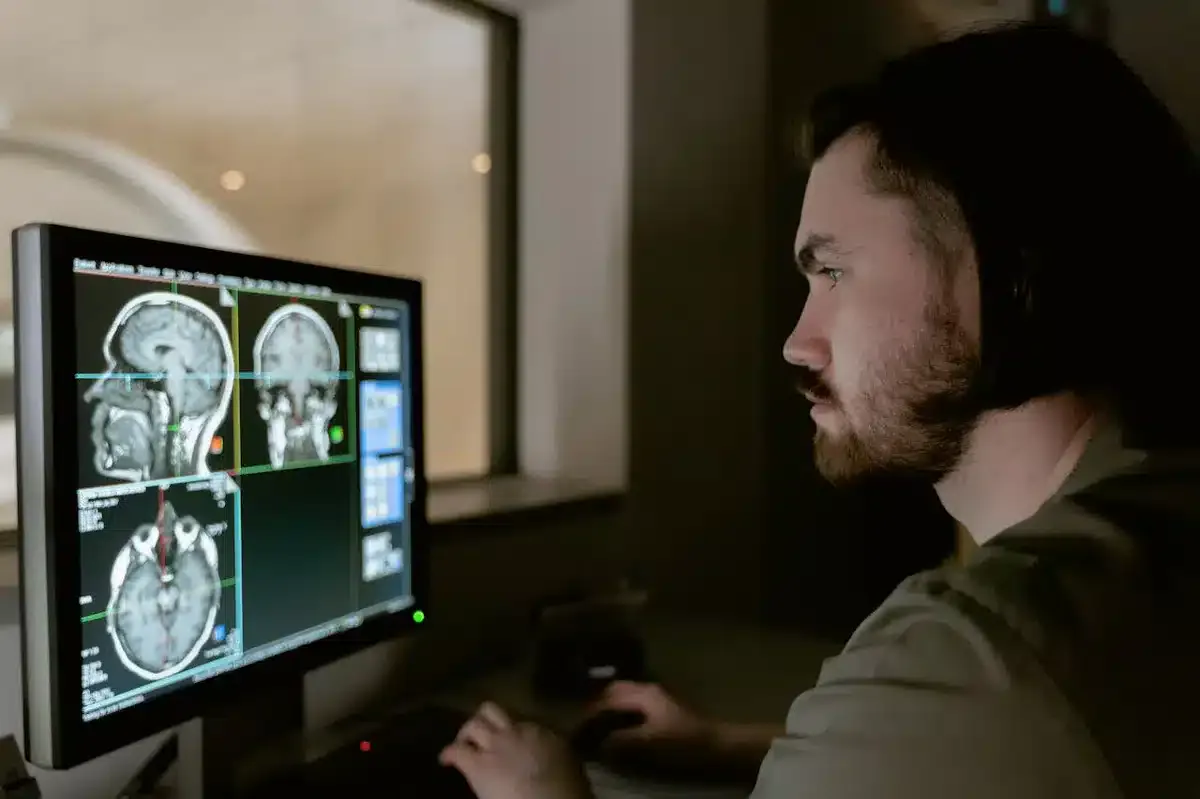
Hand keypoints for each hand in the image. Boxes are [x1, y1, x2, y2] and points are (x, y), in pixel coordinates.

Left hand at [440, 702, 593, 798]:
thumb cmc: (567, 791)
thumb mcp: (571, 770)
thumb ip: (559, 761)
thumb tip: (559, 769)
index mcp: (545, 736)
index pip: (526, 726)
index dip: (516, 734)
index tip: (515, 744)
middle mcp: (518, 732)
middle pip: (496, 711)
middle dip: (486, 720)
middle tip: (482, 733)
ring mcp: (496, 745)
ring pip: (475, 723)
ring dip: (467, 732)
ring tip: (464, 742)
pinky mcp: (478, 764)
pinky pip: (456, 751)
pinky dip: (448, 753)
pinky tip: (444, 760)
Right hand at [588, 682, 714, 765]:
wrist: (717, 744)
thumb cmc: (683, 741)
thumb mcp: (650, 743)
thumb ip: (622, 742)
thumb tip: (600, 745)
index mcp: (643, 693)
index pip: (608, 699)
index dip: (590, 713)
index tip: (576, 726)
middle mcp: (649, 689)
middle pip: (615, 691)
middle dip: (597, 704)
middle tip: (583, 722)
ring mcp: (658, 697)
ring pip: (626, 696)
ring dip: (610, 707)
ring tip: (598, 725)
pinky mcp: (665, 708)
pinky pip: (635, 704)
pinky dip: (622, 712)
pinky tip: (620, 727)